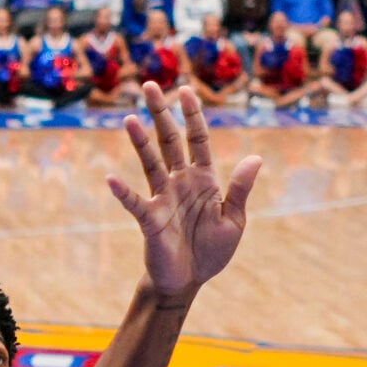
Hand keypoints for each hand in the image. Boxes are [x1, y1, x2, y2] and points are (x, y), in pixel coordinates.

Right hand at [107, 82, 261, 304]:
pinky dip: (123, 192)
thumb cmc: (211, 250)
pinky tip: (112, 178)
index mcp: (204, 179)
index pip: (198, 139)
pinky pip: (136, 203)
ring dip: (140, 143)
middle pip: (170, 141)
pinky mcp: (151, 220)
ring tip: (129, 119)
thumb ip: (241, 189)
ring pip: (151, 163)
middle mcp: (181, 182)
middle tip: (150, 85)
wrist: (189, 280)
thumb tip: (255, 157)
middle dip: (161, 114)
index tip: (186, 90)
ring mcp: (164, 198)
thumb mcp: (234, 219)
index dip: (192, 115)